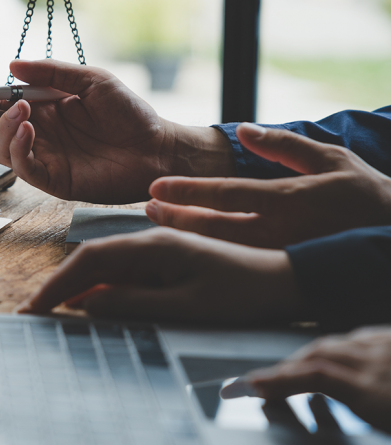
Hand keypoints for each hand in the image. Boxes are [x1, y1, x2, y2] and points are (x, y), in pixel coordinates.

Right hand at [0, 59, 234, 203]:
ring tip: (22, 110)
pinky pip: (24, 168)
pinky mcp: (54, 180)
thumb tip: (12, 66)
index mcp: (43, 109)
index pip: (0, 102)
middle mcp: (38, 135)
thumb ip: (52, 73)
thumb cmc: (130, 115)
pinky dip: (20, 149)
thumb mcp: (91, 80)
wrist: (158, 148)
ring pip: (1, 149)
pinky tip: (30, 130)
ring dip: (3, 128)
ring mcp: (44, 158)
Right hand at [15, 227, 306, 323]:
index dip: (57, 285)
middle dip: (59, 287)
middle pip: (91, 261)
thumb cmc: (245, 293)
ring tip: (53, 312)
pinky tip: (91, 307)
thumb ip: (135, 302)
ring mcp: (159, 252)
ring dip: (77, 289)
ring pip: (105, 268)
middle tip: (33, 313)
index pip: (89, 260)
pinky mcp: (167, 264)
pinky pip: (124, 276)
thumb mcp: (187, 304)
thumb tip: (87, 305)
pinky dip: (101, 291)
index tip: (35, 307)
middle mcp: (152, 242)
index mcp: (154, 245)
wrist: (288, 282)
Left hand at [146, 123, 390, 247]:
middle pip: (213, 227)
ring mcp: (279, 255)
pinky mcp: (280, 272)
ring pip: (219, 250)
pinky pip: (234, 264)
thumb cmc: (364, 193)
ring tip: (158, 222)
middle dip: (175, 217)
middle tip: (147, 207)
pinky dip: (204, 255)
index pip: (227, 195)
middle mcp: (280, 231)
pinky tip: (183, 246)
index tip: (155, 188)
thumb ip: (284, 145)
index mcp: (289, 199)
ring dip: (184, 236)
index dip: (188, 192)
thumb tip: (245, 130)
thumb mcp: (331, 159)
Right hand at [241, 326, 390, 432]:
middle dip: (284, 367)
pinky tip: (337, 352)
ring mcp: (389, 348)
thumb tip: (315, 400)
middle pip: (318, 355)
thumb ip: (355, 417)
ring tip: (291, 368)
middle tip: (261, 381)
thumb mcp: (387, 432)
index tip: (249, 385)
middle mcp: (379, 364)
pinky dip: (340, 345)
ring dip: (307, 354)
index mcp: (375, 394)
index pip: (314, 378)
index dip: (277, 379)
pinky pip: (363, 336)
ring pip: (337, 342)